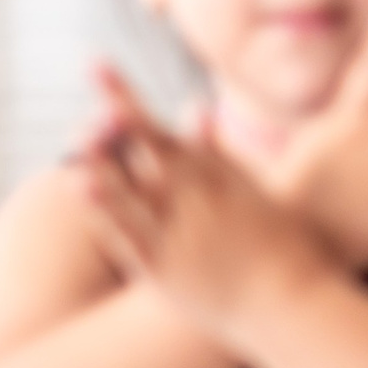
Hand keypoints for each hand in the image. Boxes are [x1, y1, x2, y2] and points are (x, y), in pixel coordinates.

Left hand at [75, 65, 336, 337]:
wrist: (288, 303)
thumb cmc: (277, 244)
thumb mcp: (252, 187)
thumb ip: (215, 149)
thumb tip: (191, 107)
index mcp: (214, 176)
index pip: (158, 127)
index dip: (123, 96)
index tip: (95, 64)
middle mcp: (195, 198)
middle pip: (145, 150)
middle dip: (116, 119)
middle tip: (90, 88)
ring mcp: (178, 233)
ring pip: (132, 191)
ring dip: (104, 162)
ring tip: (78, 135)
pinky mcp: (164, 271)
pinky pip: (127, 236)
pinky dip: (105, 211)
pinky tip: (82, 189)